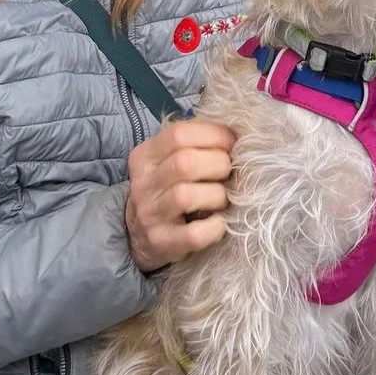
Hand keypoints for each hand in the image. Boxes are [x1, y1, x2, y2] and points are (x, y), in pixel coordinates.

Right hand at [125, 120, 234, 272]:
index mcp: (146, 155)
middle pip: (183, 163)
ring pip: (185, 196)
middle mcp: (143, 183)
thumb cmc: (168, 190)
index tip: (232, 143)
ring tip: (224, 199)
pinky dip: (214, 228)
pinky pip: (193, 234)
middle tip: (230, 173)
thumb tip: (236, 133)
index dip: (213, 135)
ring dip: (217, 195)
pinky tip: (219, 223)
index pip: (178, 134)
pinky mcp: (161, 241)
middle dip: (218, 165)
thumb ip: (194, 145)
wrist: (139, 235)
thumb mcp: (169, 161)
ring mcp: (149, 214)